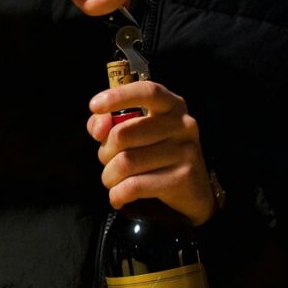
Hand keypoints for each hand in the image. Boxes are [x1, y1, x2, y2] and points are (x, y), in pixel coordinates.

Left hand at [87, 80, 215, 224]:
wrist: (194, 192)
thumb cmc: (157, 158)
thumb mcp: (137, 134)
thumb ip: (111, 124)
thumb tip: (98, 128)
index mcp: (171, 106)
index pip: (146, 91)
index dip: (118, 96)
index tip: (94, 105)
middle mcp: (182, 124)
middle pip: (123, 134)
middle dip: (105, 153)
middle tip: (109, 163)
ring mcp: (185, 151)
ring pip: (125, 162)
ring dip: (110, 177)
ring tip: (114, 181)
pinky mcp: (182, 177)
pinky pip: (134, 185)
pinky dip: (118, 194)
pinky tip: (119, 196)